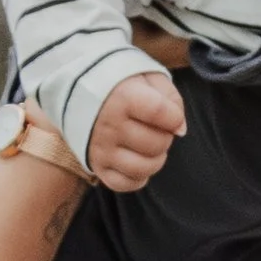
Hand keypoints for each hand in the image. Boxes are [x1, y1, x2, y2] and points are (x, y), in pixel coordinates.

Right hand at [89, 72, 186, 191]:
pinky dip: (137, 176)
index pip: (162, 113)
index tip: (170, 114)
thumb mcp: (148, 76)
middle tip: (156, 128)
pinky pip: (125, 184)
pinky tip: (137, 159)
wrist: (80, 90)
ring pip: (144, 168)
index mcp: (122, 97)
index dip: (175, 116)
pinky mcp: (96, 166)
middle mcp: (109, 125)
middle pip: (157, 144)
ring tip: (149, 144)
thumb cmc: (121, 84)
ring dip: (155, 158)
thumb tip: (180, 129)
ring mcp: (101, 148)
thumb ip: (171, 99)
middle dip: (165, 136)